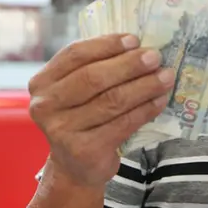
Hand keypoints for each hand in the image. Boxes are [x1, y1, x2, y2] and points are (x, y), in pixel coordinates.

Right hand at [27, 34, 174, 188]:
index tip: (134, 39)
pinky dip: (145, 110)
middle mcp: (46, 105)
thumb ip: (95, 67)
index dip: (106, 45)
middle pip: (94, 77)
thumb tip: (137, 46)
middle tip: (155, 57)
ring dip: (144, 86)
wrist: (74, 167)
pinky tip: (160, 100)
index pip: (75, 54)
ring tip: (165, 77)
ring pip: (112, 100)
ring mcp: (62, 130)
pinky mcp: (84, 150)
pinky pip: (123, 123)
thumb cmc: (81, 119)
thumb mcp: (76, 92)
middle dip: (129, 64)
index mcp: (42, 82)